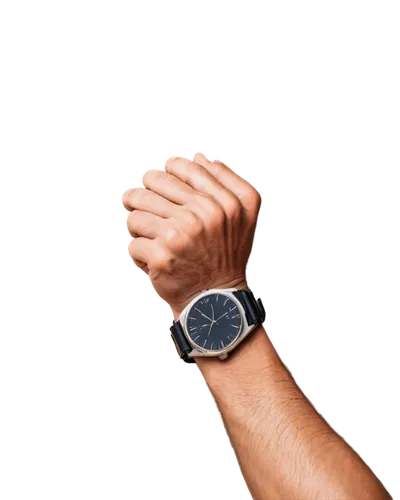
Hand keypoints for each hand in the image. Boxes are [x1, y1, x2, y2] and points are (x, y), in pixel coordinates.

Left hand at [120, 152, 262, 319]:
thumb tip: (198, 157)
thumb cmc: (225, 256)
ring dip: (138, 224)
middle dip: (143, 192)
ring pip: (136, 210)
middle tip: (141, 205)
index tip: (162, 185)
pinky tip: (152, 259)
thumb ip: (227, 182)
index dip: (168, 171)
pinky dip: (139, 252)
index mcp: (227, 202)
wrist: (217, 300)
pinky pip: (132, 242)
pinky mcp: (162, 256)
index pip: (185, 166)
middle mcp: (207, 214)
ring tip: (148, 235)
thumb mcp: (244, 216)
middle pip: (154, 181)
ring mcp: (182, 235)